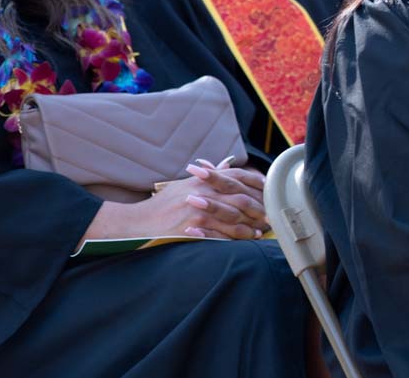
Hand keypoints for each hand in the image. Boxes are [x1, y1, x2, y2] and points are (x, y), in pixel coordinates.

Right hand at [79, 171, 268, 245]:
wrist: (139, 221)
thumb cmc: (163, 204)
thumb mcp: (186, 184)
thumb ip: (209, 176)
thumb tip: (228, 165)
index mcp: (204, 181)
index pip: (238, 179)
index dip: (255, 186)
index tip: (267, 194)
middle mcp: (204, 193)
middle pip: (241, 199)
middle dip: (258, 209)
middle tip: (269, 217)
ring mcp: (199, 211)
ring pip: (234, 218)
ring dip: (249, 227)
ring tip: (258, 232)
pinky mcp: (194, 228)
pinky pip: (220, 235)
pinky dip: (234, 239)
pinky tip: (242, 243)